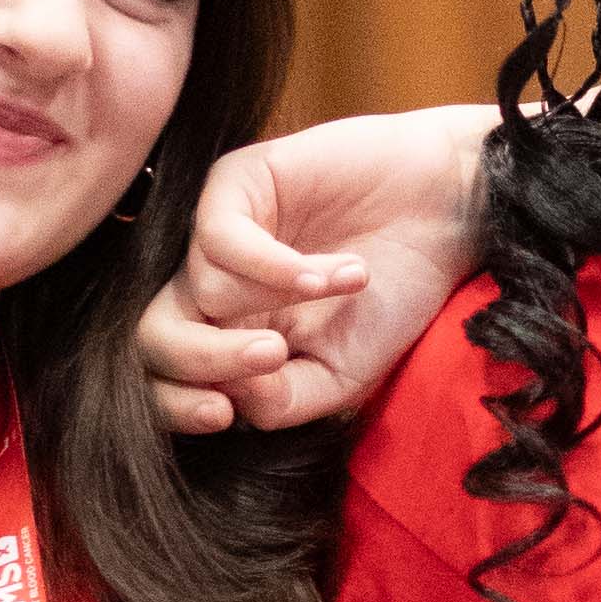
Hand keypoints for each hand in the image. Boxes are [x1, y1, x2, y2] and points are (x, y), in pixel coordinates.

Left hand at [140, 107, 496, 434]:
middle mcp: (215, 290)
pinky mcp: (235, 185)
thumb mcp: (342, 376)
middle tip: (273, 358)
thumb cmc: (396, 295)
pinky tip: (330, 270)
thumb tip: (227, 398)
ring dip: (280, 300)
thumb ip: (280, 401)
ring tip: (349, 285)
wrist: (446, 216)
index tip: (221, 416)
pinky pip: (217, 238)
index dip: (174, 404)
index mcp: (232, 339)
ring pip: (199, 290)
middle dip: (206, 360)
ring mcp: (220, 236)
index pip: (166, 379)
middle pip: (155, 337)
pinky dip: (273, 266)